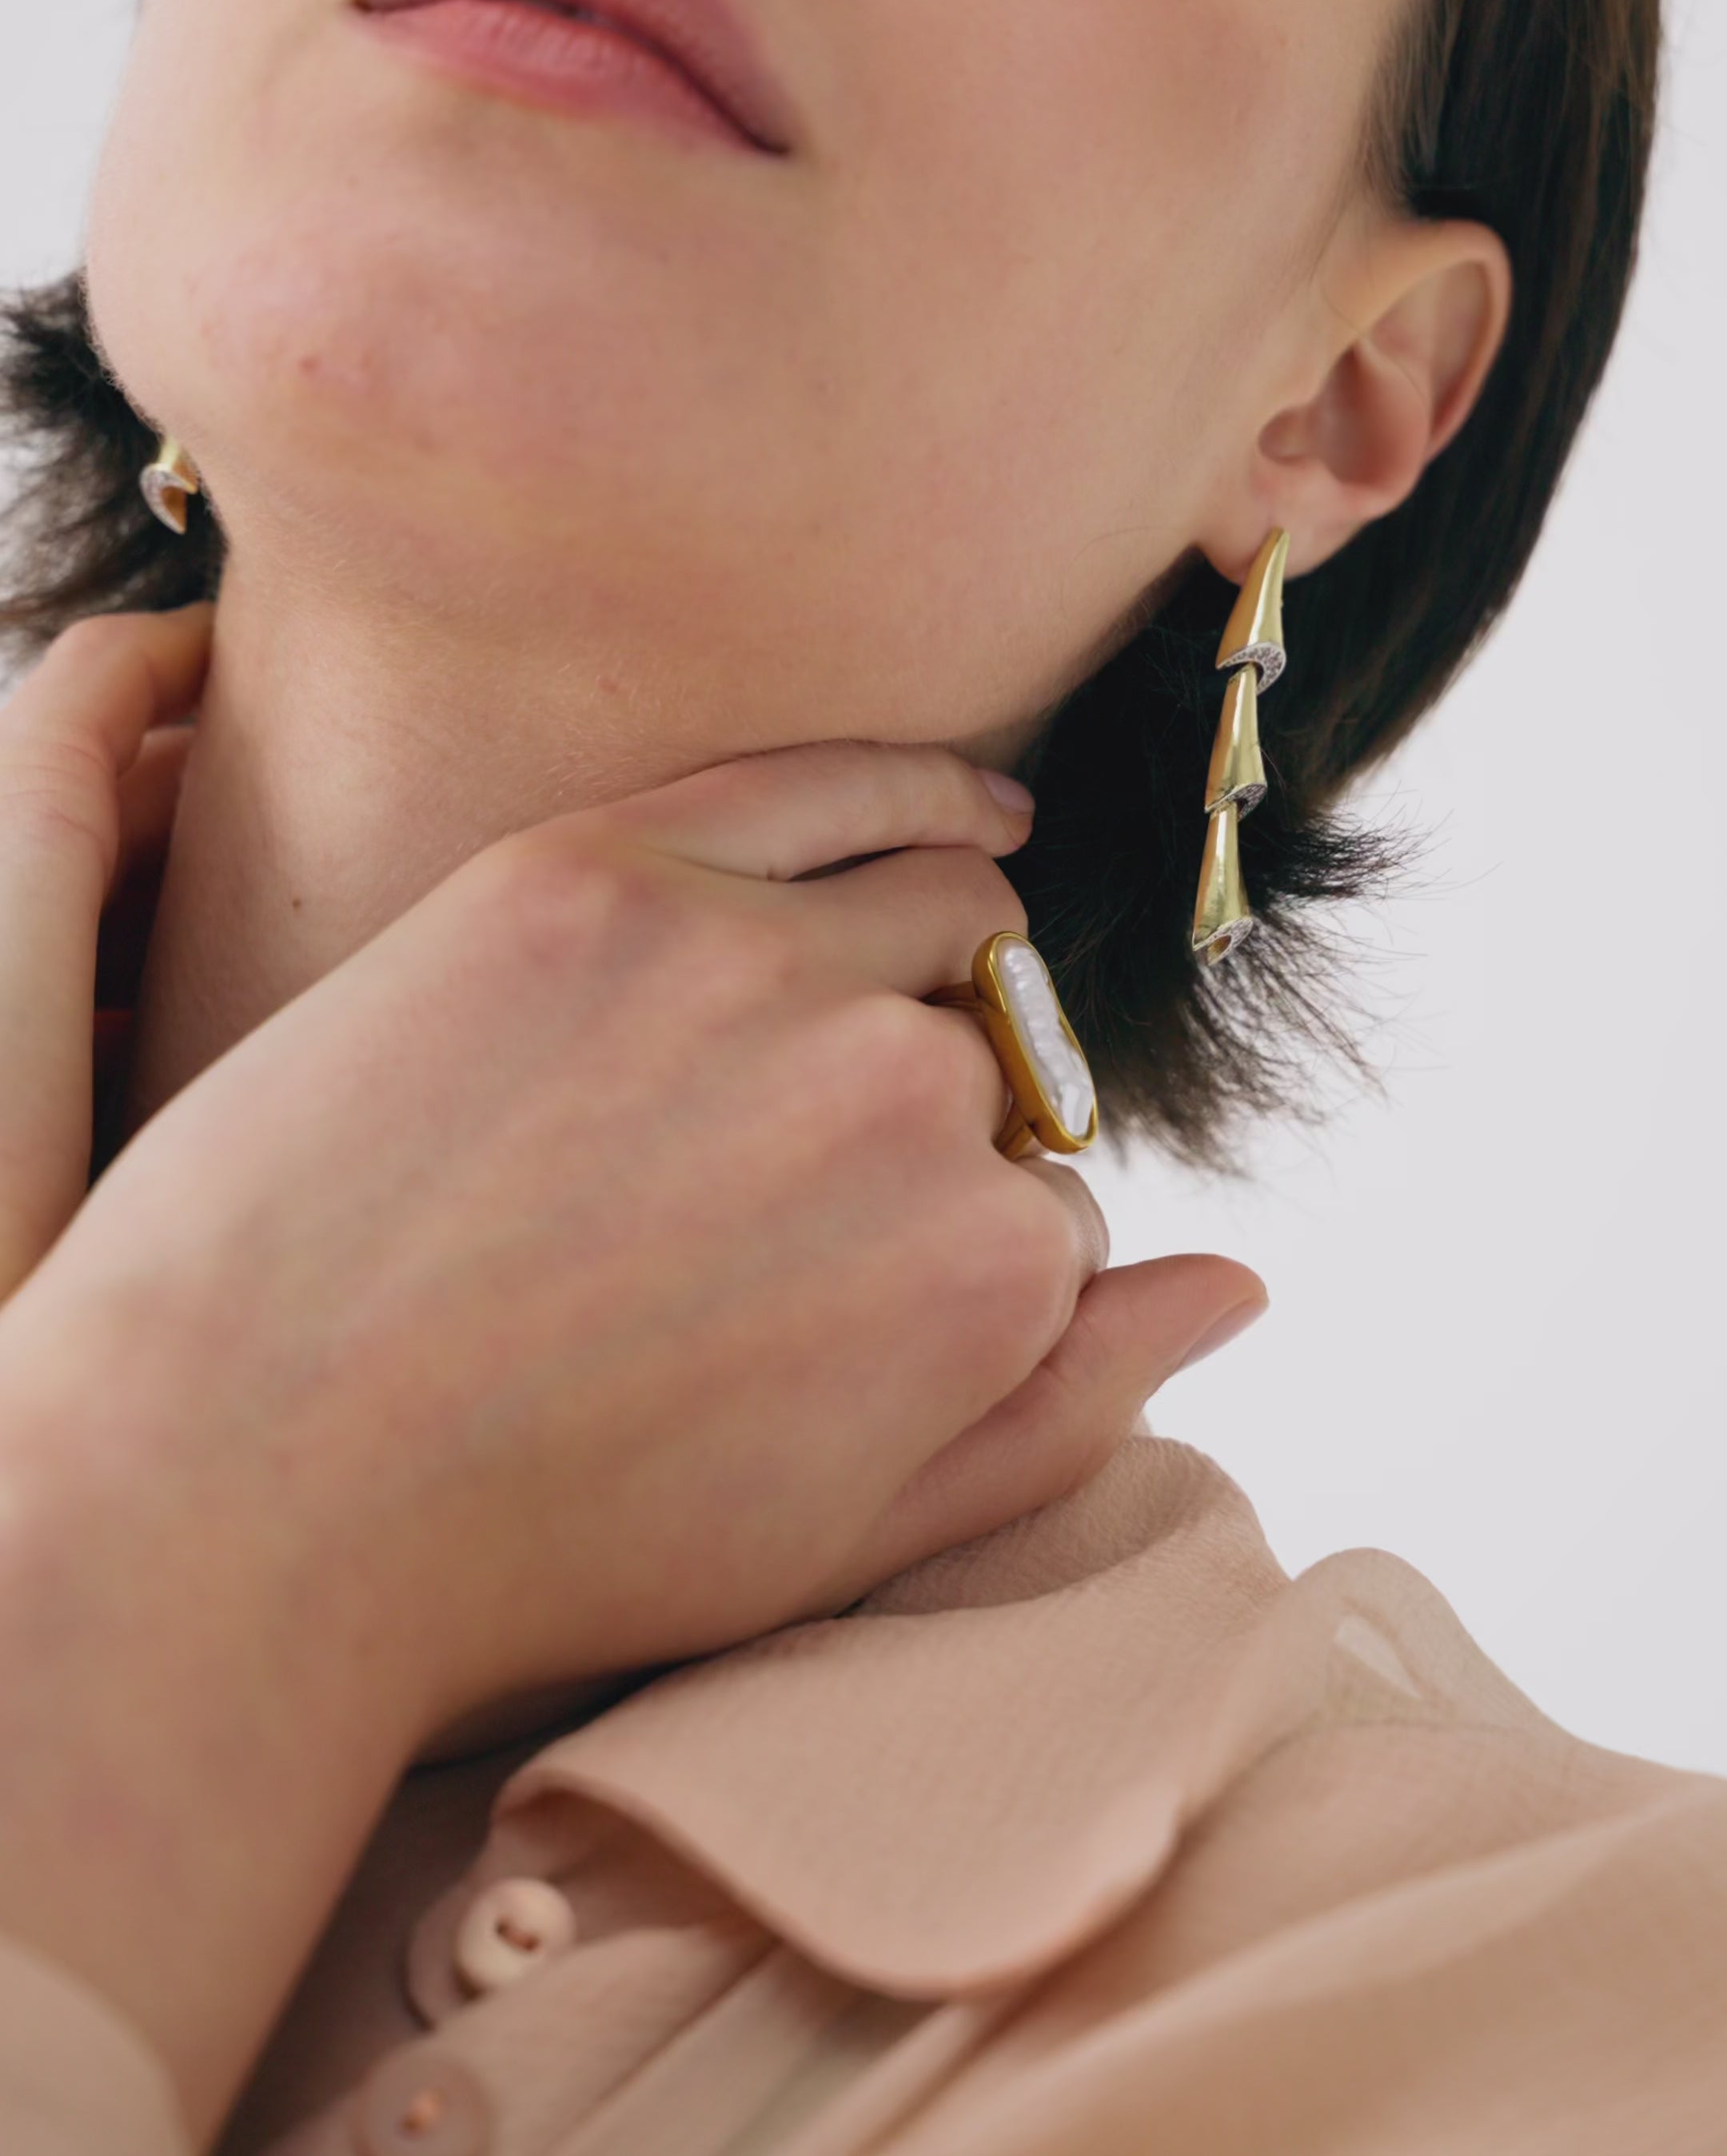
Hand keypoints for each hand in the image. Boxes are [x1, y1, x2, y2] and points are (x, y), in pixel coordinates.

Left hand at [0, 703, 1263, 2128]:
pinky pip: (828, 779)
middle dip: (914, 1126)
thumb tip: (1241, 1281)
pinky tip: (973, 806)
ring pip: (937, 915)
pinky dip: (921, 784)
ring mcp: (744, 960)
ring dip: (925, 961)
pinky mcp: (600, 868)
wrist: (239, 1482)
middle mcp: (897, 1091)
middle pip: (984, 1065)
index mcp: (979, 1272)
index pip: (1042, 1212)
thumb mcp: (842, 1540)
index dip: (945, 1262)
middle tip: (763, 1200)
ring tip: (832, 1024)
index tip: (831, 1301)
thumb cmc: (536, 1548)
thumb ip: (1064, 1412)